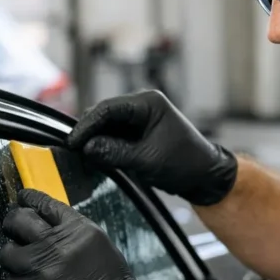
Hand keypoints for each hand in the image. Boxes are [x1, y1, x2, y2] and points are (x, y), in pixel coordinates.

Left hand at [0, 189, 164, 279]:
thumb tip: (49, 226)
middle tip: (12, 229)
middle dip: (12, 223)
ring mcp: (39, 269)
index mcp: (78, 230)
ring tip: (21, 265)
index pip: (43, 204)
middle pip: (18, 220)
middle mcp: (56, 244)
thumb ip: (73, 233)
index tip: (22, 200)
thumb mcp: (99, 248)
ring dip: (12, 257)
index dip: (28, 200)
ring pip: (7, 251)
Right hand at [66, 90, 237, 205]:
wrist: (205, 177)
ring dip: (96, 139)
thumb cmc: (185, 163)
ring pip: (108, 125)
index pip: (108, 108)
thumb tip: (87, 148)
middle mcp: (143, 106)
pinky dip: (104, 145)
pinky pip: (115, 135)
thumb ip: (114, 152)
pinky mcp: (139, 133)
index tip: (74, 141)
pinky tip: (96, 156)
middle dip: (89, 131)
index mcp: (149, 103)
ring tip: (83, 154)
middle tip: (74, 149)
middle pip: (105, 114)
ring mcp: (141, 119)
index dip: (87, 125)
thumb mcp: (146, 159)